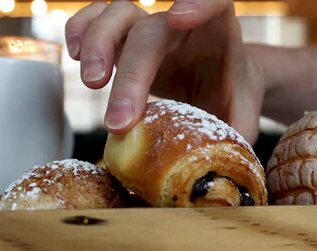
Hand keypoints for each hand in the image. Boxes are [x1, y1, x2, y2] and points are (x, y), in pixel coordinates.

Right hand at [65, 0, 263, 142]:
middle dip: (131, 73)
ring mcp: (149, 27)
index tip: (179, 17)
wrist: (223, 86)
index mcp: (219, 31)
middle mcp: (181, 23)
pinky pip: (96, 18)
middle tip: (120, 119)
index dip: (198, 3)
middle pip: (152, 30)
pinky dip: (80, 29)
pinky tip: (74, 56)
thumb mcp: (242, 119)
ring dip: (99, 44)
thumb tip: (214, 169)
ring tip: (92, 83)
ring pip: (118, 14)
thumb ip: (235, 136)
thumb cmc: (232, 97)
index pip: (214, 2)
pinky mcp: (125, 38)